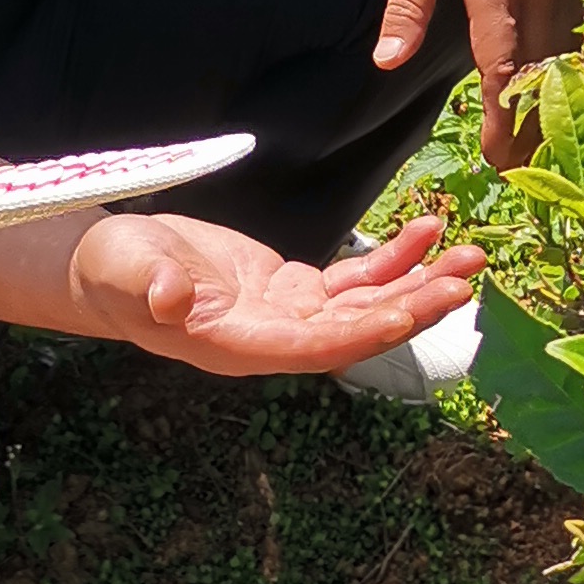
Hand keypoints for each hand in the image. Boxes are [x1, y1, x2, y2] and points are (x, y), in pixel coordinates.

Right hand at [65, 209, 484, 377]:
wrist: (114, 270)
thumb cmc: (115, 273)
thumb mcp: (126, 270)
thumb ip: (153, 285)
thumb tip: (175, 298)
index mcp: (241, 346)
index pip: (316, 348)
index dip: (364, 332)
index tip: (410, 310)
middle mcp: (276, 341)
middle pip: (357, 331)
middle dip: (414, 307)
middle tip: (466, 280)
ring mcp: (290, 318)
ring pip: (366, 307)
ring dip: (418, 284)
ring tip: (468, 256)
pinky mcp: (295, 292)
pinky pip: (354, 281)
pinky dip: (392, 260)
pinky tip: (425, 235)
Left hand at [373, 0, 580, 169]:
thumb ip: (406, 5)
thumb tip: (387, 63)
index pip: (506, 68)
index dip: (506, 120)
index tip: (501, 161)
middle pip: (547, 72)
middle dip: (538, 125)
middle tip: (528, 171)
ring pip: (567, 49)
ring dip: (558, 98)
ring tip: (545, 141)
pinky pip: (574, 22)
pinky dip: (567, 60)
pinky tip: (558, 85)